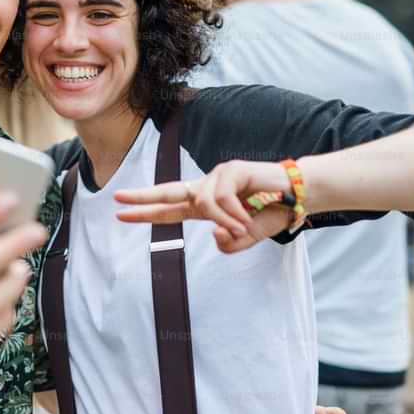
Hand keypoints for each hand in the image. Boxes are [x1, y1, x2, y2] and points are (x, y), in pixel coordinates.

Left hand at [113, 160, 294, 253]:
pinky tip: (249, 217)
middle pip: (168, 191)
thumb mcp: (248, 238)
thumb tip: (214, 233)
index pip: (169, 209)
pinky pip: (221, 199)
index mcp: (206, 205)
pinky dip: (234, 213)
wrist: (298, 197)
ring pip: (203, 204)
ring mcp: (218, 176)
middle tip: (116, 197)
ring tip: (246, 227)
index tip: (121, 214)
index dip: (146, 212)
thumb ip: (231, 243)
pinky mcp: (231, 169)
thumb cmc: (272, 213)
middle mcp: (207, 188)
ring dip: (225, 221)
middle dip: (142, 196)